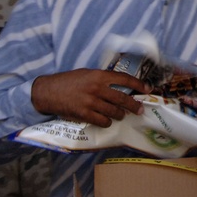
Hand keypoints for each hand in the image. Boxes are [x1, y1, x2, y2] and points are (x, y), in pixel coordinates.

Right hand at [31, 69, 150, 127]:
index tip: (148, 89)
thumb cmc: (68, 81)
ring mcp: (90, 102)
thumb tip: (121, 85)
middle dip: (134, 106)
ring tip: (121, 115)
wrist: (47, 92)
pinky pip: (103, 121)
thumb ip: (103, 79)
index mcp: (99, 76)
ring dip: (121, 115)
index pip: (125, 79)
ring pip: (115, 112)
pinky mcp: (84, 114)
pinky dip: (107, 122)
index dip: (139, 85)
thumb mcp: (87, 74)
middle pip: (123, 99)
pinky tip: (107, 120)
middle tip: (140, 109)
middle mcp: (97, 88)